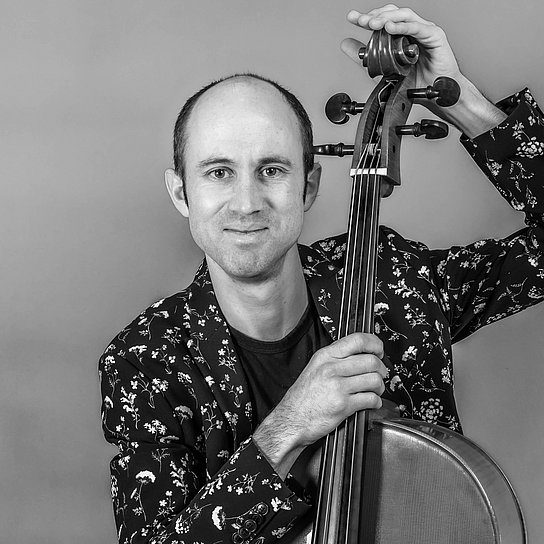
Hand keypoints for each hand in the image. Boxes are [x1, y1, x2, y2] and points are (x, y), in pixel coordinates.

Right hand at [253, 333, 386, 477]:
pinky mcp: (343, 405)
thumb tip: (359, 353)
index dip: (375, 344)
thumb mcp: (315, 367)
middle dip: (381, 369)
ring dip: (380, 387)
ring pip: (374, 380)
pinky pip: (371, 399)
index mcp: (325, 356)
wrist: (291, 420)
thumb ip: (335, 358)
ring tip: (375, 390)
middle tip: (380, 374)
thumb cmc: (303, 397)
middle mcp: (331, 368)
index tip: (379, 350)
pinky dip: (376, 402)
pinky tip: (371, 402)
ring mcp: (338, 387)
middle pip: (371, 360)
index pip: (358, 340)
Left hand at [341, 5, 506, 136]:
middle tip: (361, 21)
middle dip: (376, 15)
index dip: (367, 17)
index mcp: (401, 35)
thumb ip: (365, 55)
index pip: (383, 20)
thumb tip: (346, 44)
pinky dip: (403, 26)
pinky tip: (391, 27)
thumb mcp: (383, 68)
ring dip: (387, 18)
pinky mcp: (435, 37)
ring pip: (405, 16)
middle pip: (393, 13)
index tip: (352, 18)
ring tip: (373, 24)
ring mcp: (424, 31)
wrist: (434, 95)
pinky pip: (418, 28)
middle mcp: (413, 30)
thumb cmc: (416, 82)